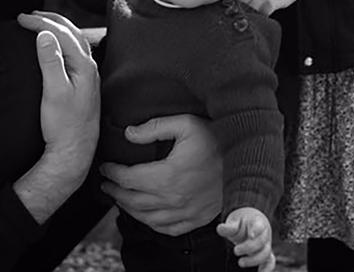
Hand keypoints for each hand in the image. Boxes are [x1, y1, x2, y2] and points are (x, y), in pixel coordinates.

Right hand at [16, 12, 99, 159]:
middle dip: (50, 20)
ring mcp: (88, 75)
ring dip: (57, 28)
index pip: (62, 33)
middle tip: (28, 15)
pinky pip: (74, 51)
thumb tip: (44, 34)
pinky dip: (62, 41)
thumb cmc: (63, 125)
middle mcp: (90, 66)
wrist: (75, 151)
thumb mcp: (53, 93)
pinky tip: (54, 46)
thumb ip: (50, 62)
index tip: (20, 19)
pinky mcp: (83, 83)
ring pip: (75, 40)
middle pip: (72, 32)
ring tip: (40, 23)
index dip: (41, 22)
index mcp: (84, 65)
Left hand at [99, 114, 222, 235]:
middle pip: (133, 201)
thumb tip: (129, 133)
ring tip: (120, 198)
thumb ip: (155, 127)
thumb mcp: (186, 124)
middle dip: (115, 192)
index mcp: (167, 176)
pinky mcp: (196, 219)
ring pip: (146, 218)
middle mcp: (173, 199)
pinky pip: (166, 229)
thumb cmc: (217, 140)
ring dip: (128, 209)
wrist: (248, 160)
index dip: (112, 173)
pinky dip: (150, 223)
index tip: (105, 167)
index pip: (128, 178)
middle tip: (106, 184)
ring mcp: (185, 212)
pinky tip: (145, 215)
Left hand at [218, 207, 274, 270]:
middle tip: (236, 251)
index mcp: (258, 222)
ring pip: (266, 253)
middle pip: (261, 241)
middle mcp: (264, 234)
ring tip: (240, 263)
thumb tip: (220, 228)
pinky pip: (270, 262)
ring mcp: (266, 246)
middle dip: (249, 248)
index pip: (259, 226)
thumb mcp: (234, 222)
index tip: (251, 235)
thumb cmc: (241, 224)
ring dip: (254, 260)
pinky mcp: (265, 255)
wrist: (248, 226)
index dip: (256, 230)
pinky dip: (267, 269)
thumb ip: (229, 226)